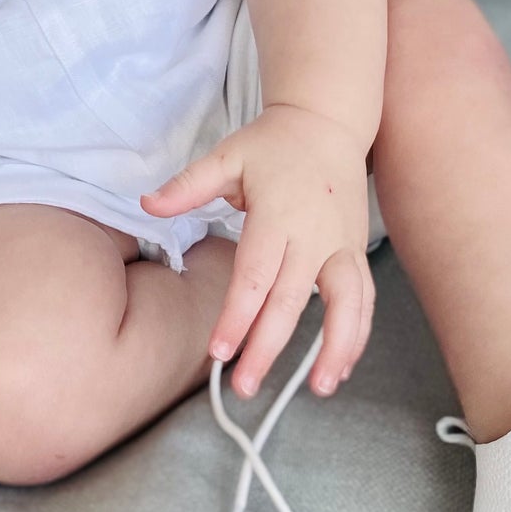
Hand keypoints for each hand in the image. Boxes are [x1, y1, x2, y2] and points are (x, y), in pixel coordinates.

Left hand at [139, 105, 375, 401]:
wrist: (328, 122)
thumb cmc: (273, 144)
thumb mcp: (228, 155)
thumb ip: (189, 184)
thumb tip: (147, 205)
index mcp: (278, 214)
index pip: (255, 275)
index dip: (237, 316)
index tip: (219, 351)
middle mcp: (314, 235)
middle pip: (291, 300)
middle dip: (269, 347)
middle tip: (245, 387)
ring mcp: (341, 245)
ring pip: (345, 304)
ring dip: (333, 348)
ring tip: (316, 389)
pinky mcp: (356, 251)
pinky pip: (363, 298)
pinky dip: (357, 334)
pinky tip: (342, 365)